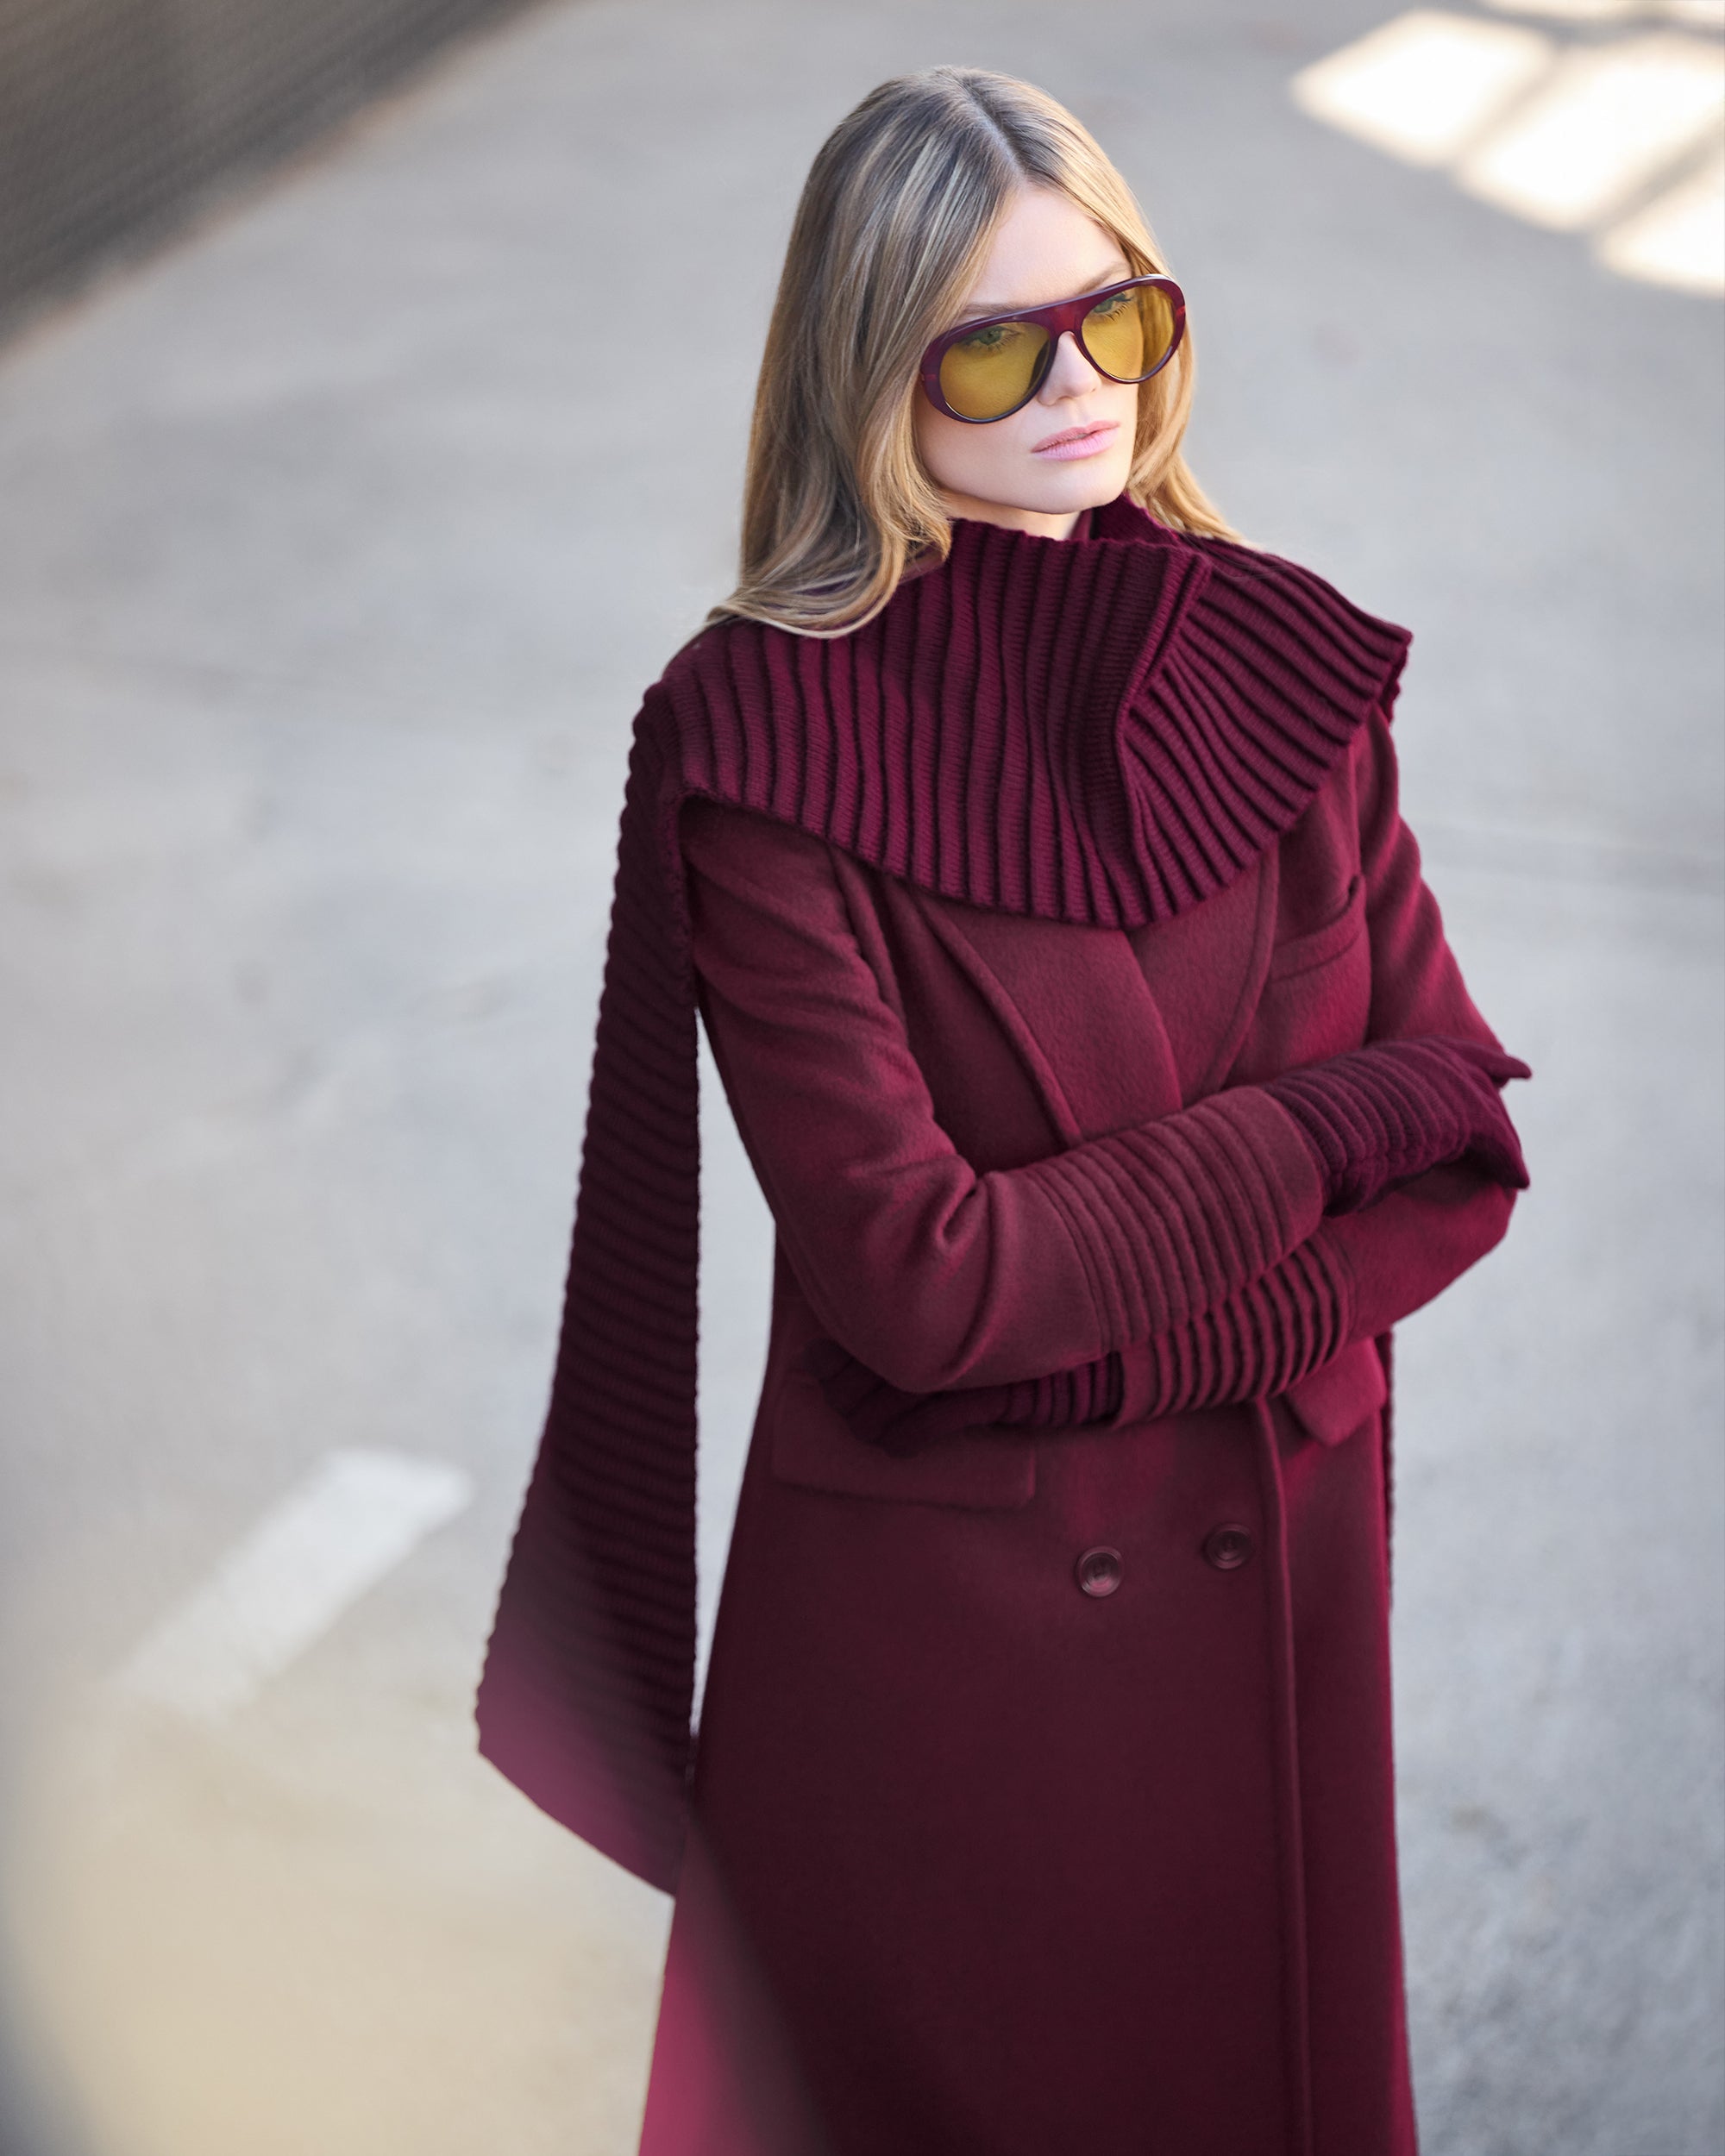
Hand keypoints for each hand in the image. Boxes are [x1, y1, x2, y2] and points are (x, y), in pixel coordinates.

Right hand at [1265, 1036, 1529, 1215]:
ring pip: (1487, 1107)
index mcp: (1385, 1059)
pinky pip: (1496, 1141)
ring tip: (1515, 1165)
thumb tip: (1353, 1144)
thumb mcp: (1332, 1115)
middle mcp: (1418, 1061)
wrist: (1306, 1138)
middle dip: (1495, 1080)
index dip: (1468, 1056)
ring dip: (1503, 1138)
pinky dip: (1508, 1162)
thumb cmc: (1303, 1137)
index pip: (1438, 1051)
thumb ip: (1356, 1116)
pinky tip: (1518, 1182)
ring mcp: (1441, 1084)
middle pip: (1472, 1069)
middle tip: (1516, 1087)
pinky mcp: (1461, 1118)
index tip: (1495, 1066)